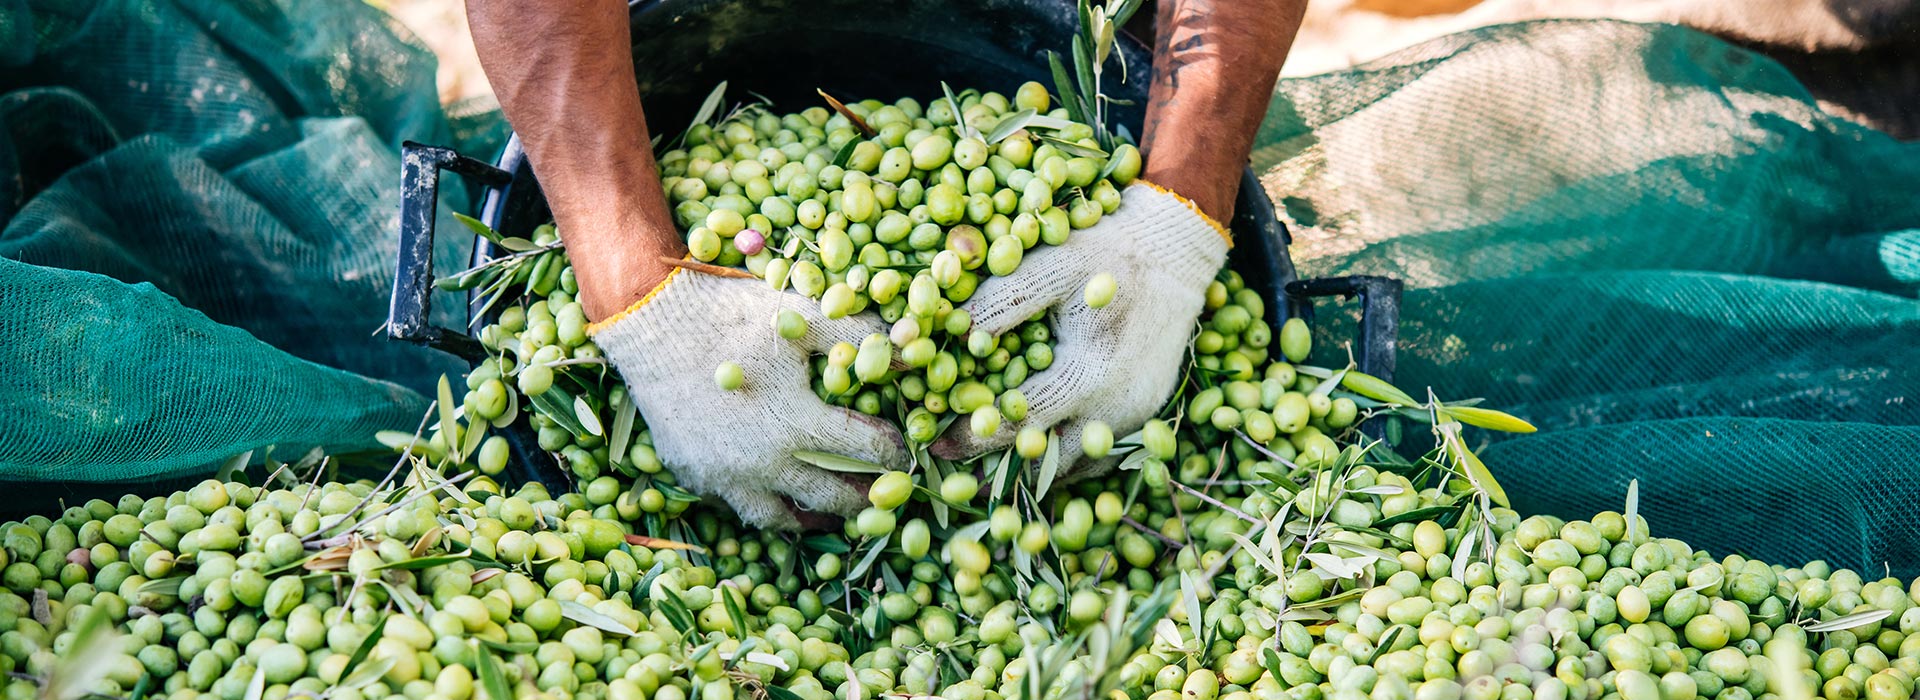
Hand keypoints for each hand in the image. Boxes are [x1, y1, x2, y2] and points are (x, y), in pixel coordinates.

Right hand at [591, 266, 906, 527]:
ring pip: (778, 517)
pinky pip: (734, 503)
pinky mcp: (694, 475)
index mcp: (797, 423)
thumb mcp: (803, 315)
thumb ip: (861, 335)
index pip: (865, 450)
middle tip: (882, 497)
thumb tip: (913, 346)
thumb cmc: (732, 313)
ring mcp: (724, 474)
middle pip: (828, 496)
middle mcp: (763, 461)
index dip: (892, 451)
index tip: (904, 452)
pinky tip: (774, 490)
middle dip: (863, 498)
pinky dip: (760, 500)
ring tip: (830, 512)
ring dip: (810, 517)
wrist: (650, 320)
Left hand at [932, 183, 1229, 476]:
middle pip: (1044, 456)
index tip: (936, 442)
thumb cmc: (1105, 252)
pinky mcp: (1143, 417)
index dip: (973, 434)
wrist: (1174, 255)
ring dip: (1026, 470)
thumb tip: (946, 335)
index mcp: (1090, 368)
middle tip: (951, 473)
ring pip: (1071, 464)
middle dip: (993, 466)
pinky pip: (1095, 454)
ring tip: (981, 476)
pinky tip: (1028, 455)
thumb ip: (999, 302)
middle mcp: (1116, 404)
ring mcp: (1133, 416)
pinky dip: (1061, 459)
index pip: (1020, 418)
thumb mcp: (1051, 264)